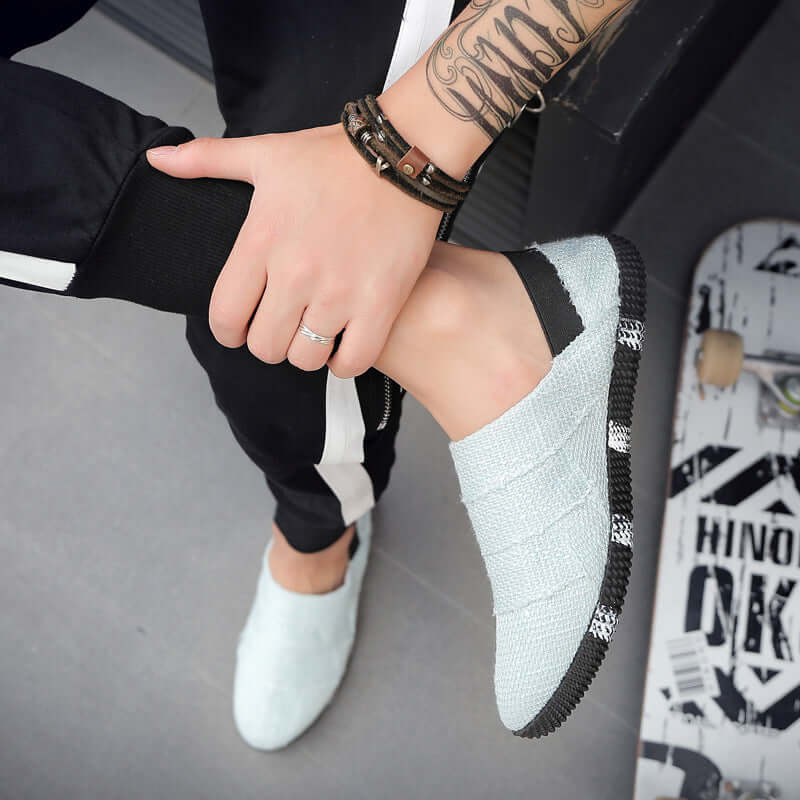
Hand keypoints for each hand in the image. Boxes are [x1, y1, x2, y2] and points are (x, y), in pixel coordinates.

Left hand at [146, 123, 442, 377]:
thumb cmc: (332, 157)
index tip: (241, 327)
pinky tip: (346, 343)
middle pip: (264, 347)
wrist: (401, 155)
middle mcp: (295, 273)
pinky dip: (345, 362)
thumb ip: (206, 160)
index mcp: (260, 241)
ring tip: (315, 333)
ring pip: (306, 359)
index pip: (225, 317)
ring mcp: (339, 292)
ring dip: (307, 352)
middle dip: (268, 343)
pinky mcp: (380, 303)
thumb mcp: (264, 152)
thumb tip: (155, 159)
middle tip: (283, 327)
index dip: (229, 332)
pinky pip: (352, 362)